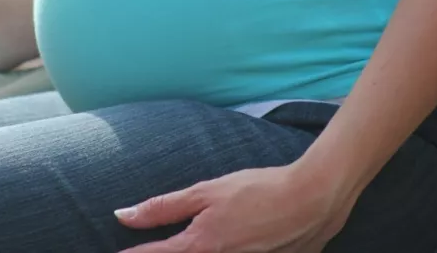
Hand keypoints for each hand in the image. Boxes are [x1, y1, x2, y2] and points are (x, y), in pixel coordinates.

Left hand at [116, 163, 355, 252]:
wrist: (313, 200)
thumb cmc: (258, 190)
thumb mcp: (206, 192)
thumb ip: (163, 208)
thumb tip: (123, 215)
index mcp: (200, 246)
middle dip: (159, 252)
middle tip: (148, 246)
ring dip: (190, 250)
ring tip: (195, 236)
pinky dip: (222, 252)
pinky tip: (231, 237)